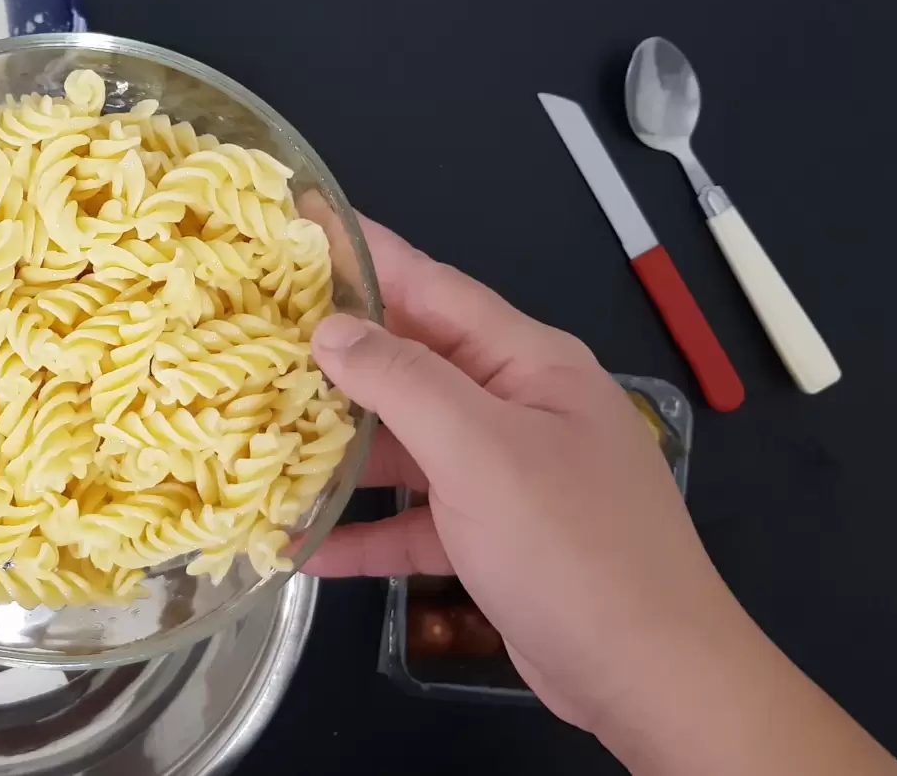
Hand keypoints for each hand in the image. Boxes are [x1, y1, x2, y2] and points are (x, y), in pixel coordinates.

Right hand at [303, 213, 896, 774]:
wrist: (649, 674)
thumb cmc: (571, 546)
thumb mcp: (480, 450)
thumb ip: (402, 381)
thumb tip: (330, 328)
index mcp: (527, 363)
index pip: (431, 286)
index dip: (362, 254)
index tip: (295, 221)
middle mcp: (517, 407)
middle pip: (411, 365)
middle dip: (332, 356)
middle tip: (246, 338)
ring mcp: (506, 475)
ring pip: (406, 446)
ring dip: (338, 451)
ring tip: (255, 440)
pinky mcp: (493, 539)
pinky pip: (415, 520)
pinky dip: (365, 531)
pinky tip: (301, 548)